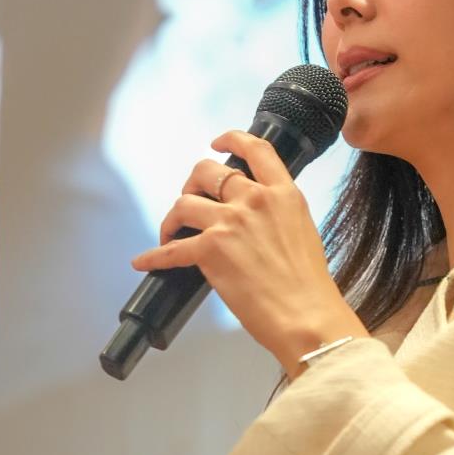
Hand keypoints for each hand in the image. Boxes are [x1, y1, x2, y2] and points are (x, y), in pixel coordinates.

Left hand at [129, 130, 366, 374]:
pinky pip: (170, 250)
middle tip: (191, 202)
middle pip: (207, 171)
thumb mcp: (303, 232)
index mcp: (284, 194)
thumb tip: (256, 222)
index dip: (230, 139)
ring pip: (183, 203)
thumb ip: (278, 215)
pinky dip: (153, 256)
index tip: (216, 143)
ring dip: (172, 219)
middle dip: (192, 184)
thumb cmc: (309, 286)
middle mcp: (255, 200)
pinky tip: (144, 261)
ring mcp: (231, 222)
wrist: (306, 316)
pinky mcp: (210, 250)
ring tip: (171, 234)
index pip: (256, 149)